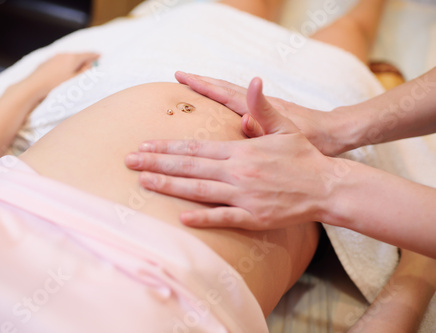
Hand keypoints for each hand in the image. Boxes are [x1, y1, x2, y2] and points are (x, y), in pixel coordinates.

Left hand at [22, 53, 99, 101]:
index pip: (88, 54)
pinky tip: (63, 76)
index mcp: (72, 58)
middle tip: (90, 67)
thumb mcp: (76, 81)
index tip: (100, 56)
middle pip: (77, 56)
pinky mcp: (46, 63)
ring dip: (74, 64)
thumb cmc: (56, 86)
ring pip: (68, 59)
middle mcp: (63, 54)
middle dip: (84, 61)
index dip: (95, 55)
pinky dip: (65, 66)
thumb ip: (86, 72)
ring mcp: (53, 58)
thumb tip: (90, 65)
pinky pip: (60, 63)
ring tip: (76, 73)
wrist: (33, 87)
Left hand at [125, 78, 333, 229]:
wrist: (326, 186)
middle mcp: (237, 172)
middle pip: (189, 166)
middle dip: (156, 163)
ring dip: (169, 186)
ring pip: (199, 190)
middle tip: (129, 161)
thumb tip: (253, 81)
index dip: (167, 146)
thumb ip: (262, 108)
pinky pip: (223, 217)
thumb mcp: (283, 126)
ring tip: (143, 182)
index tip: (145, 145)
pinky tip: (182, 217)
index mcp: (241, 150)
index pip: (195, 146)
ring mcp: (244, 195)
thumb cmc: (303, 156)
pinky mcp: (254, 217)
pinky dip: (203, 217)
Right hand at [175, 71, 346, 155]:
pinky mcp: (268, 113)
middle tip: (179, 76)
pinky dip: (224, 96)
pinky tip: (218, 102)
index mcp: (262, 110)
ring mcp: (264, 107)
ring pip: (231, 92)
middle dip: (201, 82)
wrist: (336, 133)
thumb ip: (266, 130)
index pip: (226, 94)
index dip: (203, 86)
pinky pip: (239, 101)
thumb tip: (244, 118)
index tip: (183, 78)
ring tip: (191, 84)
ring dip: (211, 86)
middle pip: (225, 88)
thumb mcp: (290, 139)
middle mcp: (261, 105)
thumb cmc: (314, 141)